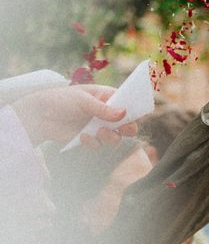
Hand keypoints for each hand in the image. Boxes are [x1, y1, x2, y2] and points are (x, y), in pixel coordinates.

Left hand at [12, 84, 137, 147]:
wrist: (40, 116)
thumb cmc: (61, 100)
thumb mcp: (82, 100)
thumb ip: (102, 109)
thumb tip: (123, 114)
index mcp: (106, 98)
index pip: (127, 103)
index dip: (133, 110)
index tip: (133, 116)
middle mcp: (106, 114)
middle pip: (127, 124)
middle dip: (128, 129)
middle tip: (124, 130)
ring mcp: (99, 127)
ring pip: (116, 138)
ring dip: (110, 137)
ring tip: (99, 133)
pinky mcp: (90, 140)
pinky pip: (99, 145)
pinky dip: (93, 143)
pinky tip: (83, 137)